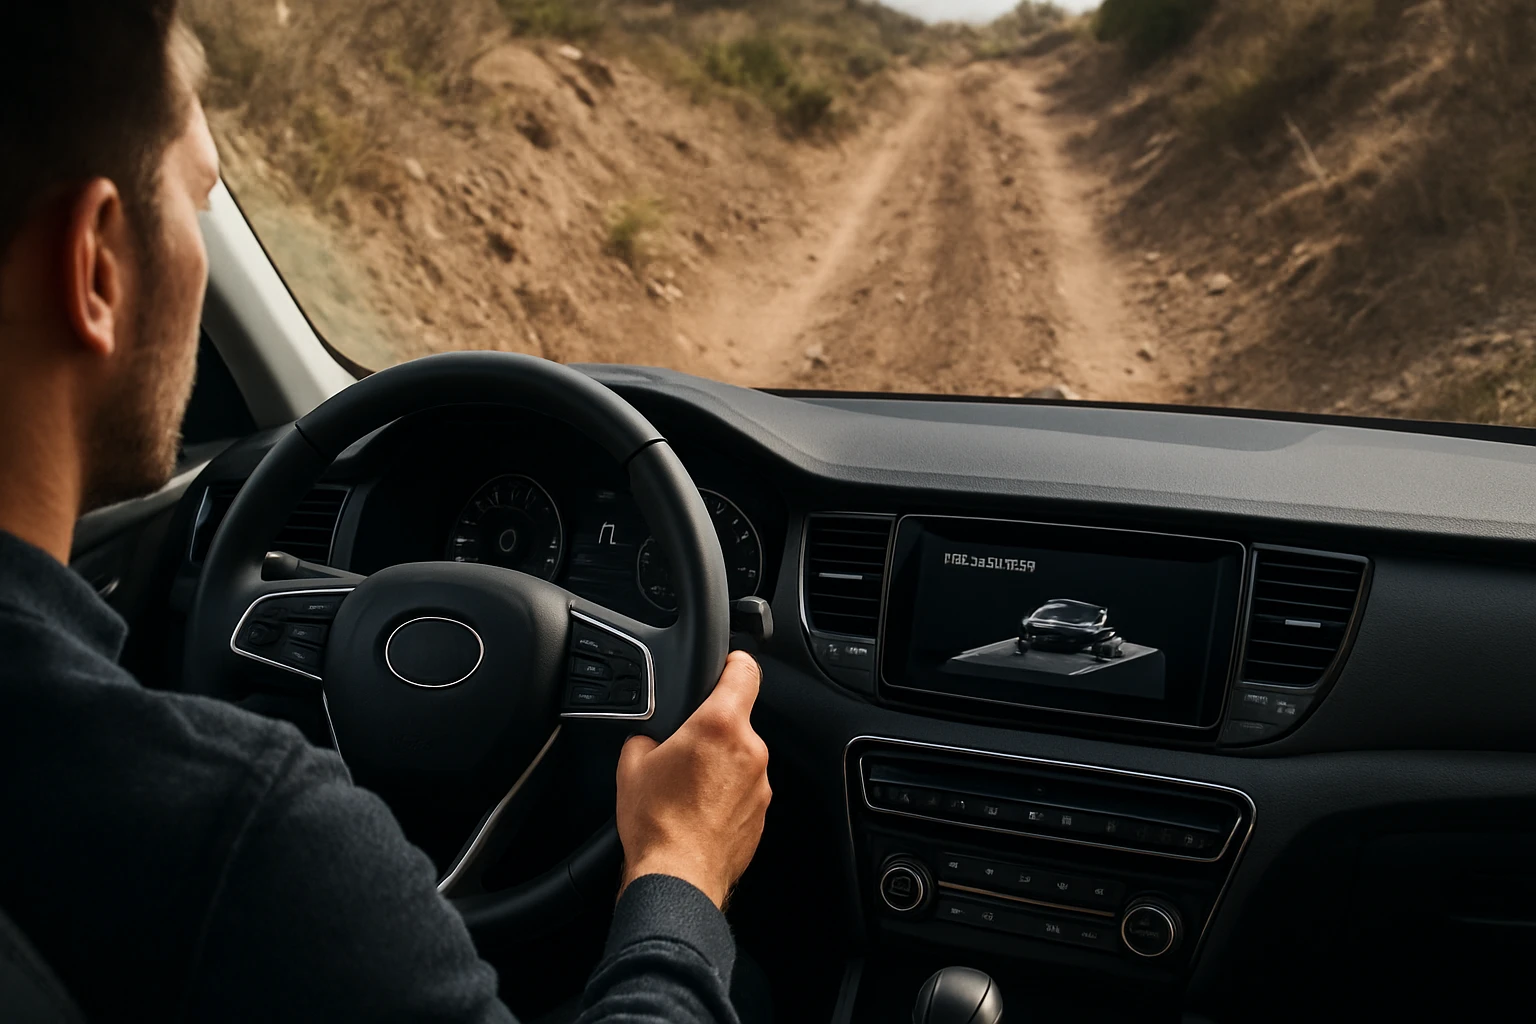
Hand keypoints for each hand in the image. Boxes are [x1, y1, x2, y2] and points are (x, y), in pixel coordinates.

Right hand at [615, 651, 771, 908]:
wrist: (677, 878)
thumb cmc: (656, 824)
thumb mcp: (632, 764)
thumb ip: (647, 735)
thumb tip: (651, 737)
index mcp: (719, 726)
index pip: (744, 672)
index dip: (735, 662)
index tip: (728, 664)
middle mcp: (749, 750)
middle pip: (737, 722)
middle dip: (712, 732)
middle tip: (682, 753)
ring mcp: (760, 785)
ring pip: (740, 759)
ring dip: (719, 767)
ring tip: (686, 791)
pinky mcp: (761, 814)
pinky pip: (743, 791)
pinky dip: (725, 796)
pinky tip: (697, 812)